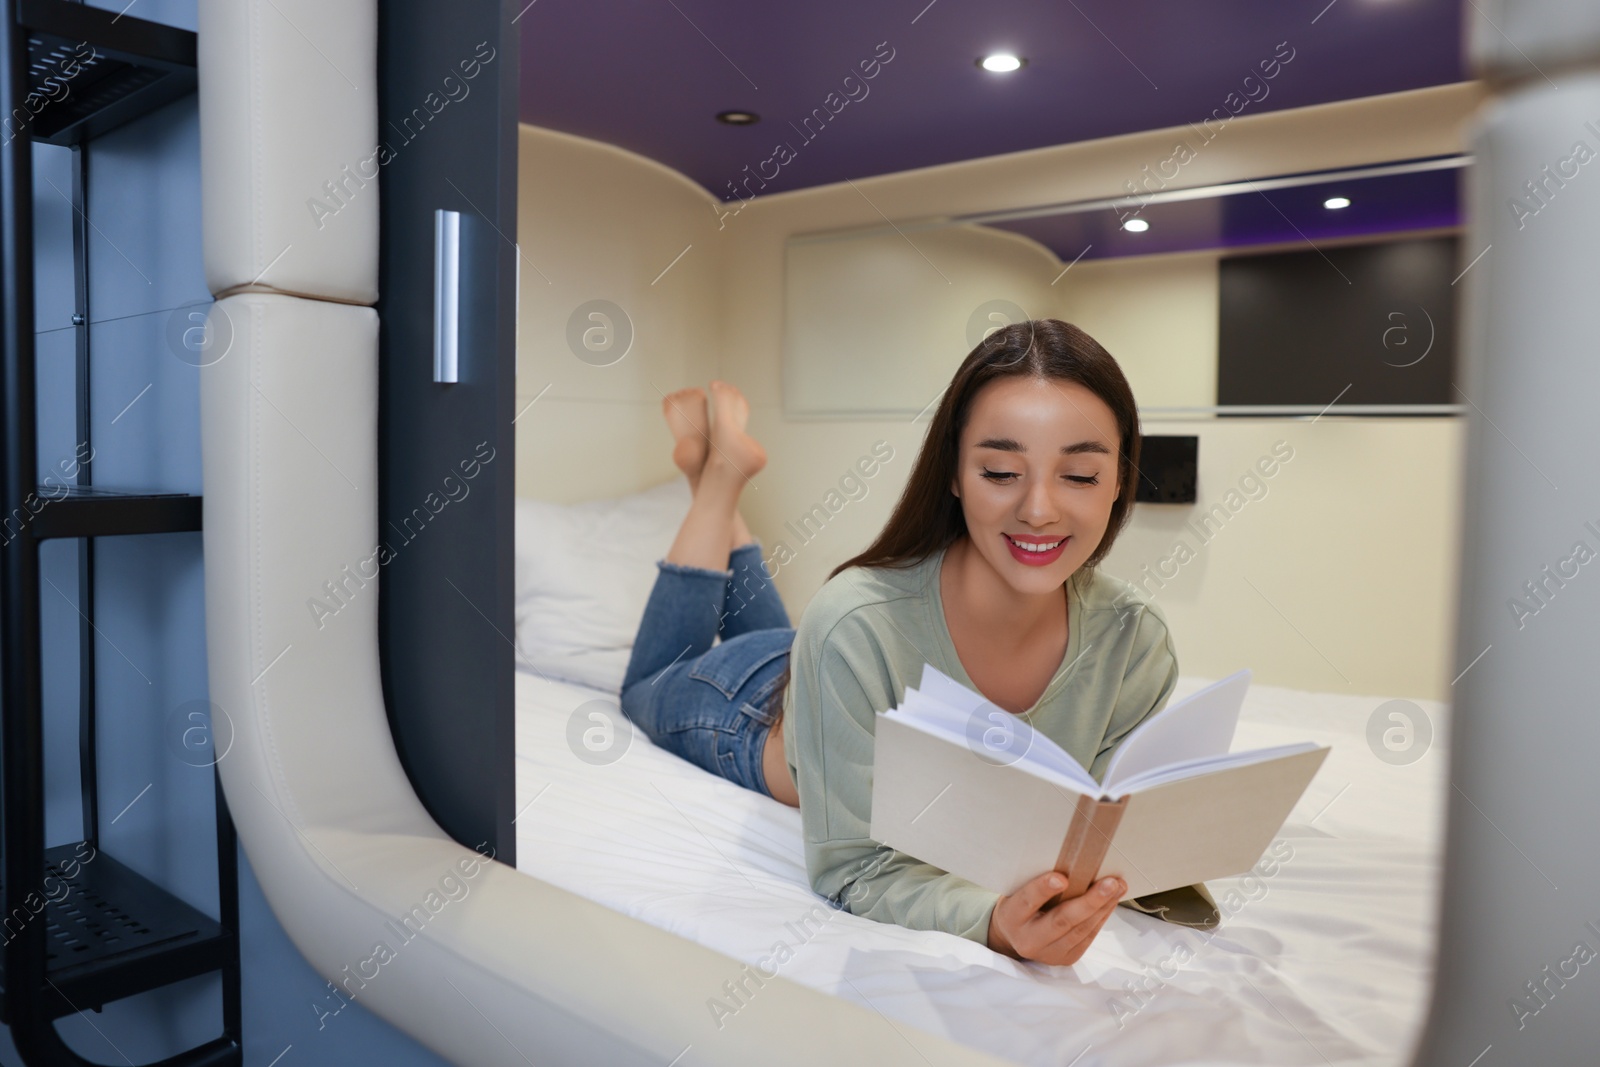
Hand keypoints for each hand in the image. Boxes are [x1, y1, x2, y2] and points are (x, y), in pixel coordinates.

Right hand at [987, 871, 1124, 965]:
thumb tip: (1073, 862)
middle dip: (1089, 901)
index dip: (1044, 889)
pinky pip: (1088, 936)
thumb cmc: (1020, 905)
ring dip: (1103, 907)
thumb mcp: (1018, 891)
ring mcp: (1049, 953)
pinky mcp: (1066, 958)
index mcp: (1012, 917)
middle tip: (1109, 883)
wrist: (1015, 937)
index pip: (1027, 901)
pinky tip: (1112, 900)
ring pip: (1081, 930)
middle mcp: (1029, 939)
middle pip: (1062, 921)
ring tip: (1118, 887)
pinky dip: (1102, 916)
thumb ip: (1037, 882)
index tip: (1062, 877)